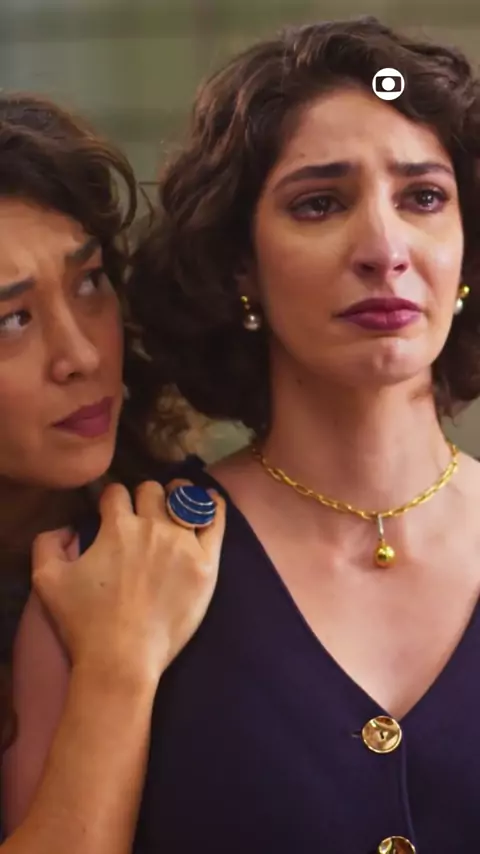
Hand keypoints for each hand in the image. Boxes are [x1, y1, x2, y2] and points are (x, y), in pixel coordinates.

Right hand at [31, 479, 225, 685]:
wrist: (122, 659)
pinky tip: (210, 500)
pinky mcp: (206, 563)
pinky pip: (214, 521)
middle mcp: (152, 527)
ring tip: (178, 498)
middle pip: (152, 491)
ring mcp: (183, 544)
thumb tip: (67, 526)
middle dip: (145, 496)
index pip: (116, 492)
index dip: (112, 498)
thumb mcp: (47, 579)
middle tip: (145, 509)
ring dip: (178, 494)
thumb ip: (47, 543)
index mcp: (117, 527)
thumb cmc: (84, 622)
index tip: (113, 509)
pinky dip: (212, 505)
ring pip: (185, 499)